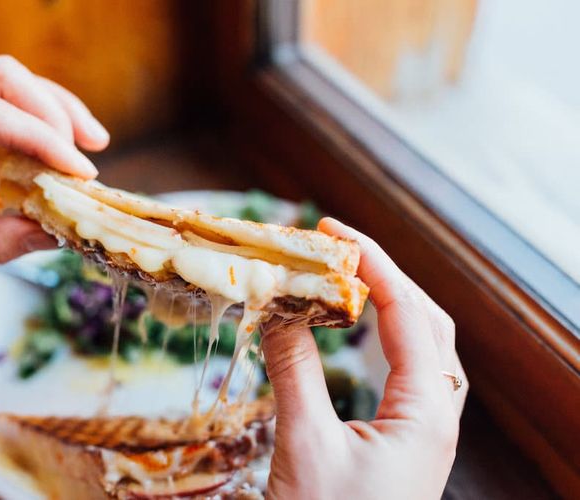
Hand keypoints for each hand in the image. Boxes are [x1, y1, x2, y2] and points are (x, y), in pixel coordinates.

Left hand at [0, 55, 107, 284]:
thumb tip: (58, 234)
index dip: (41, 139)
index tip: (78, 174)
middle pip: (0, 76)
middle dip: (53, 111)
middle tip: (85, 157)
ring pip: (5, 78)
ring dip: (53, 106)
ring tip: (91, 142)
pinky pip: (0, 98)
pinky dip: (37, 115)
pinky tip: (60, 143)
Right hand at [262, 217, 467, 499]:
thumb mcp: (305, 444)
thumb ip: (294, 371)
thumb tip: (278, 307)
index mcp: (425, 413)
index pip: (407, 314)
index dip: (373, 264)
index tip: (333, 231)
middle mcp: (436, 415)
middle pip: (428, 322)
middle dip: (385, 274)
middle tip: (338, 244)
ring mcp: (426, 428)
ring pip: (425, 345)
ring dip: (392, 301)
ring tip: (351, 273)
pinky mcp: (408, 440)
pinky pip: (411, 369)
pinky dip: (388, 333)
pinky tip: (365, 327)